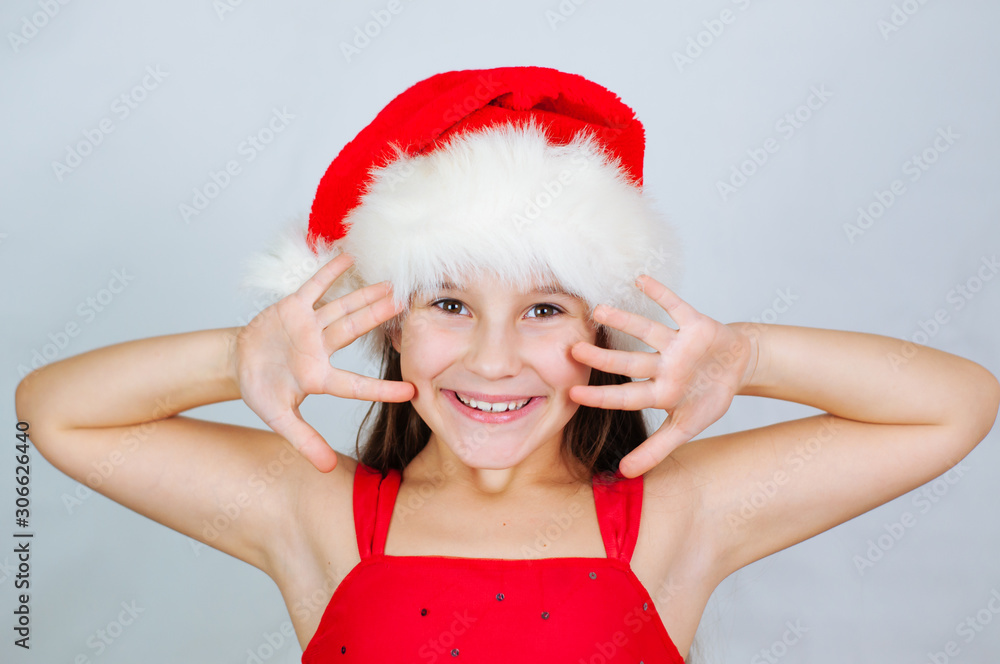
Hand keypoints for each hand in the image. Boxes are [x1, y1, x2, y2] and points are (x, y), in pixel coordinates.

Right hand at [234, 253, 414, 471]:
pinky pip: (314, 287)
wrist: (237, 363)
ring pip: (341, 308)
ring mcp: (310, 326)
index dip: (381, 388)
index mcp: (319, 377)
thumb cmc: (261, 389)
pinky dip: (329, 273)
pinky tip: (349, 256)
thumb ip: (303, 440)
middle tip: (408, 305)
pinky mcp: (293, 308)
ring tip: (391, 283)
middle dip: (379, 318)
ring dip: (364, 294)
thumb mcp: (278, 418)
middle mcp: (321, 348)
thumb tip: (324, 470)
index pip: (355, 384)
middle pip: (355, 331)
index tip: (412, 391)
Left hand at [569, 275, 757, 477]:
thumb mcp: (686, 427)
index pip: (626, 395)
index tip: (573, 393)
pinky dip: (660, 292)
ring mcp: (678, 345)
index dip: (601, 396)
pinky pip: (676, 306)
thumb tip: (625, 473)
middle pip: (629, 361)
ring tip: (598, 309)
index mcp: (660, 391)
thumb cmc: (707, 396)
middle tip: (572, 349)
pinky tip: (640, 279)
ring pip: (647, 330)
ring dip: (623, 319)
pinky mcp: (696, 324)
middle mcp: (663, 365)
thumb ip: (656, 449)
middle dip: (602, 357)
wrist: (738, 366)